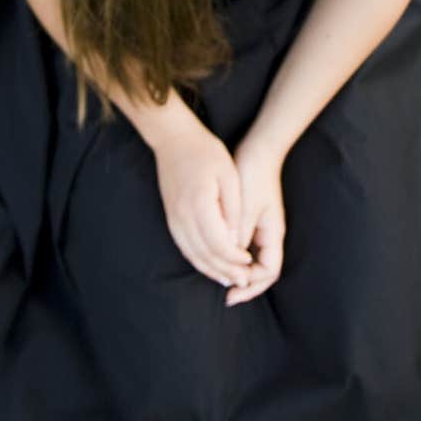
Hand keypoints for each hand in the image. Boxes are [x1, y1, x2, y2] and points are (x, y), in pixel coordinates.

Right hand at [153, 117, 258, 287]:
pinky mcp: (170, 218)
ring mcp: (173, 218)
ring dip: (211, 270)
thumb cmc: (206, 152)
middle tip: (244, 281)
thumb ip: (232, 210)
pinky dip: (198, 261)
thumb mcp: (228, 175)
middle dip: (226, 271)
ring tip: (230, 280)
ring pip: (192, 255)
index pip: (219, 244)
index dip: (235, 260)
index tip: (250, 264)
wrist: (173, 139)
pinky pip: (184, 247)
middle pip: (205, 255)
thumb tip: (235, 242)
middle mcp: (182, 216)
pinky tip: (210, 266)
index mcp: (199, 205)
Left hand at [225, 133, 285, 306]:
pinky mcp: (250, 219)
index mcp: (273, 234)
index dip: (252, 286)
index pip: (268, 272)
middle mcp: (269, 234)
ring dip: (237, 271)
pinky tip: (217, 256)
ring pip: (251, 260)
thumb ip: (238, 233)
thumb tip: (229, 259)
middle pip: (261, 271)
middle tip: (226, 295)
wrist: (257, 149)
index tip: (232, 291)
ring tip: (218, 278)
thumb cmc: (253, 175)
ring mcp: (260, 228)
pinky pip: (242, 246)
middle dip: (245, 285)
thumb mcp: (245, 207)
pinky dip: (232, 256)